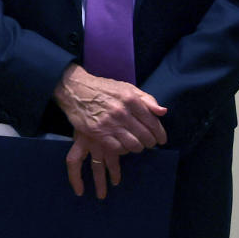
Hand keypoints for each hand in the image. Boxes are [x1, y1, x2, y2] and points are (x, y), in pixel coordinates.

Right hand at [53, 64, 167, 196]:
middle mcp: (121, 112)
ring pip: (133, 145)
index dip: (160, 134)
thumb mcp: (127, 88)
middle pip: (145, 136)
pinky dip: (123, 150)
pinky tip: (122, 146)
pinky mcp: (97, 133)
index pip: (153, 122)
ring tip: (137, 146)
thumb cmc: (103, 88)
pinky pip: (117, 149)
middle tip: (149, 144)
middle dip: (150, 143)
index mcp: (131, 99)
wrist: (75, 89)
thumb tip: (163, 112)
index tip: (161, 139)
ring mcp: (109, 123)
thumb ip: (147, 99)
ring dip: (137, 148)